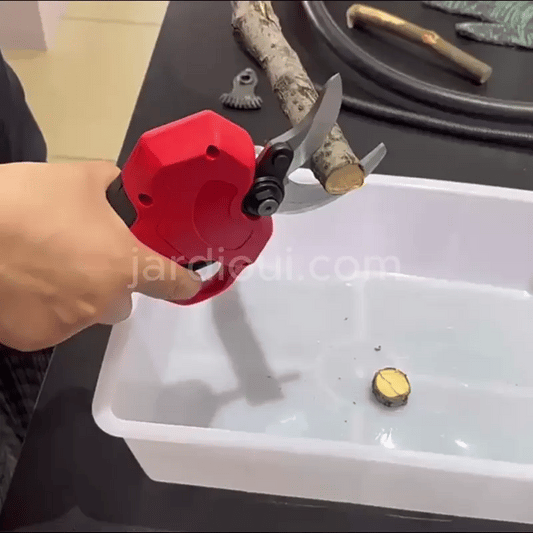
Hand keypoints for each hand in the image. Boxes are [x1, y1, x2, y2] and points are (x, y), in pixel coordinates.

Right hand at [0, 161, 200, 351]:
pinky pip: (53, 324)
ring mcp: (69, 325)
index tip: (189, 280)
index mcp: (125, 265)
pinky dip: (46, 308)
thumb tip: (119, 185)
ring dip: (78, 294)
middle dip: (114, 282)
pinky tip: (25, 283)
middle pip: (125, 299)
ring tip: (46, 265)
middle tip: (86, 256)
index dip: (185, 281)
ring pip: (88, 312)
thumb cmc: (27, 202)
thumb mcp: (78, 178)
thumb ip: (111, 184)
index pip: (174, 283)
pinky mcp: (34, 339)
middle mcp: (104, 302)